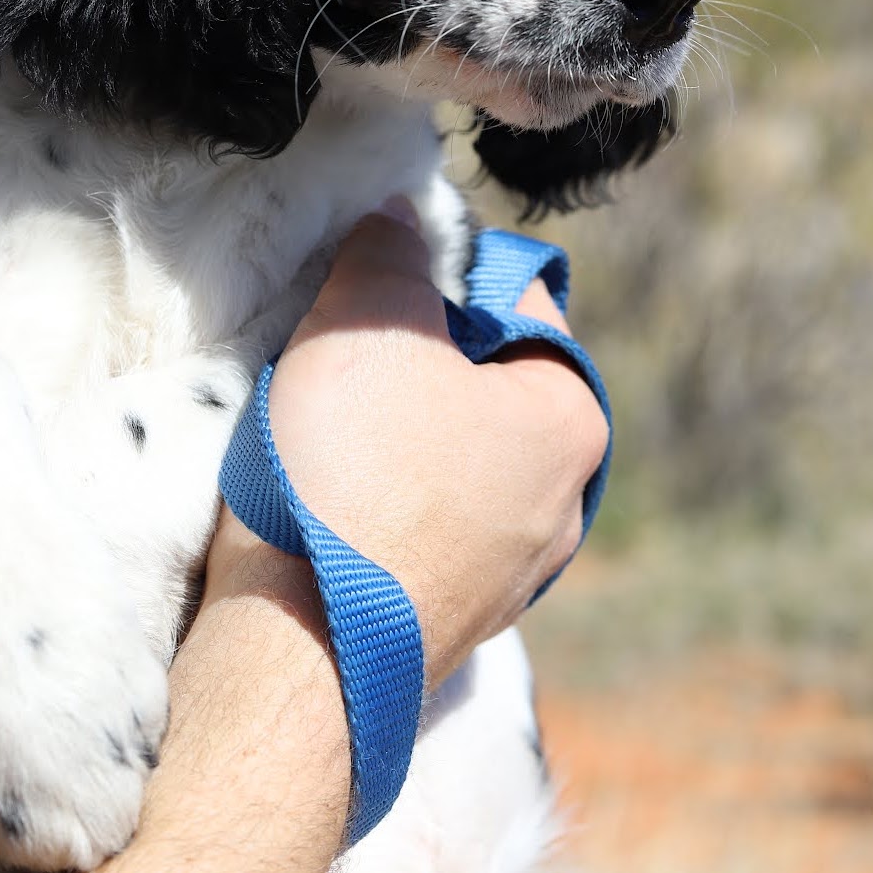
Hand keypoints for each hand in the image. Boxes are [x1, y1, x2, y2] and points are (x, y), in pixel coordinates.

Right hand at [204, 203, 605, 688]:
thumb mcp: (366, 322)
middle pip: (484, 384)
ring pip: (448, 460)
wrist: (301, 652)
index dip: (443, 276)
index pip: (520, 304)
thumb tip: (401, 220)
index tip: (379, 282)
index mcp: (572, 420)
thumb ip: (389, 253)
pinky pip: (417, 528)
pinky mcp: (451, 620)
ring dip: (388, 434)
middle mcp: (563, 502)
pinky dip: (374, 503)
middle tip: (341, 353)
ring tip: (319, 431)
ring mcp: (510, 574)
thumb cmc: (352, 475)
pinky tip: (321, 500)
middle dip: (414, 360)